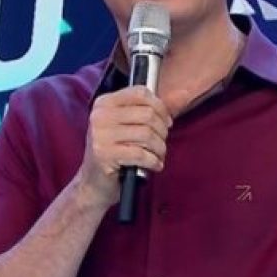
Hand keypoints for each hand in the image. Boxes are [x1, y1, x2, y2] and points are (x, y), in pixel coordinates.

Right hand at [74, 86, 171, 208]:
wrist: (93, 183)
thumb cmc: (114, 152)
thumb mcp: (126, 126)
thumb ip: (149, 110)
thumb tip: (183, 94)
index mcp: (104, 103)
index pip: (140, 93)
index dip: (160, 107)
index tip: (166, 121)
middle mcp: (100, 116)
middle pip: (147, 114)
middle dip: (162, 131)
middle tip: (161, 143)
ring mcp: (101, 135)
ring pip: (147, 134)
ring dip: (159, 148)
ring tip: (158, 156)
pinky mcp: (105, 155)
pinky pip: (141, 154)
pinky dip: (153, 161)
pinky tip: (153, 165)